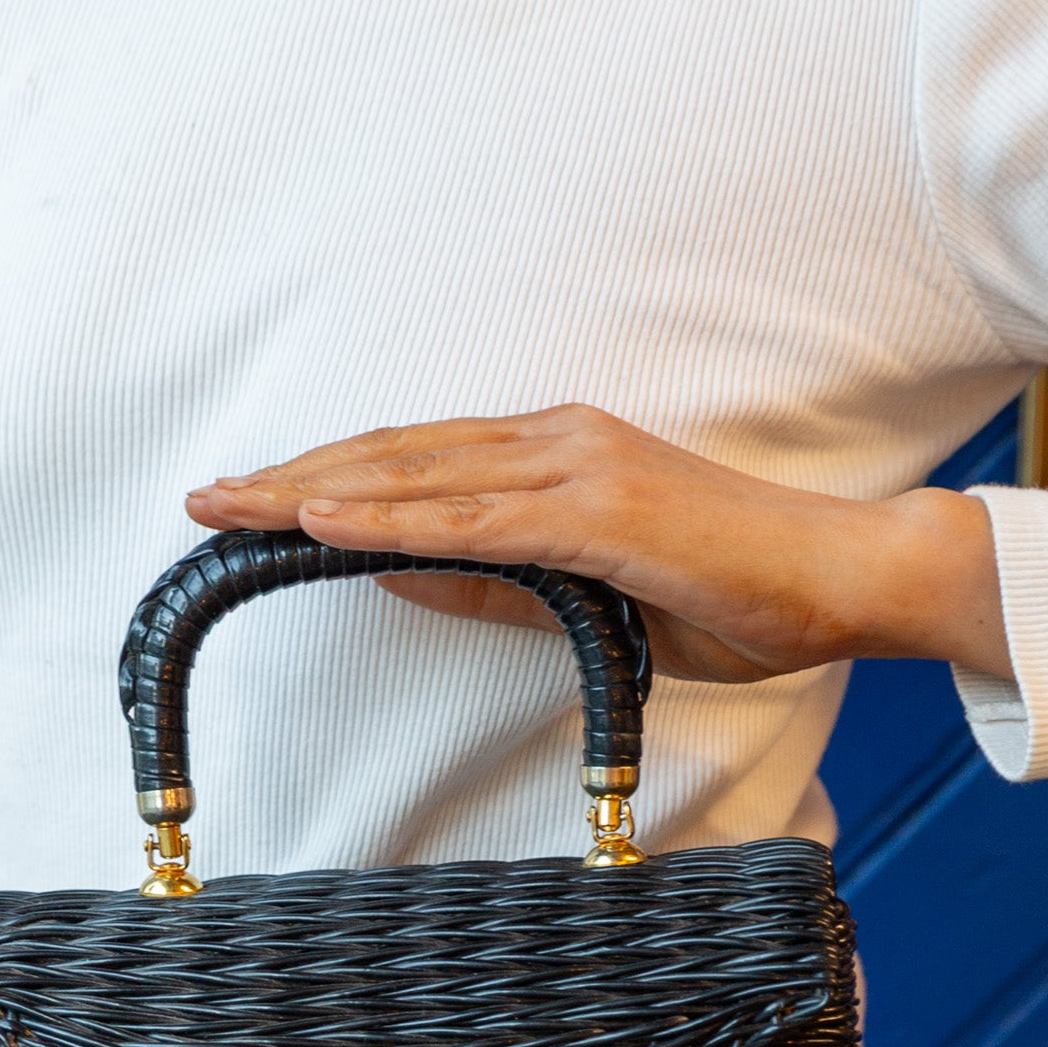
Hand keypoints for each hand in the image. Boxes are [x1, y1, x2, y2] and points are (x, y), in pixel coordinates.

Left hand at [185, 403, 1010, 684]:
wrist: (845, 579)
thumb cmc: (738, 595)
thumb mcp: (593, 603)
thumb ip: (498, 588)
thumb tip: (392, 575)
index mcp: (557, 459)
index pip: (415, 463)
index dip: (325, 477)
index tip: (247, 499)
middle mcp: (558, 443)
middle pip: (395, 455)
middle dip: (289, 475)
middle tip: (202, 497)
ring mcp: (578, 468)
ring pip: (415, 476)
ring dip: (312, 489)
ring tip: (229, 505)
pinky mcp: (599, 513)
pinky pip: (472, 519)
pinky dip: (387, 518)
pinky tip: (319, 522)